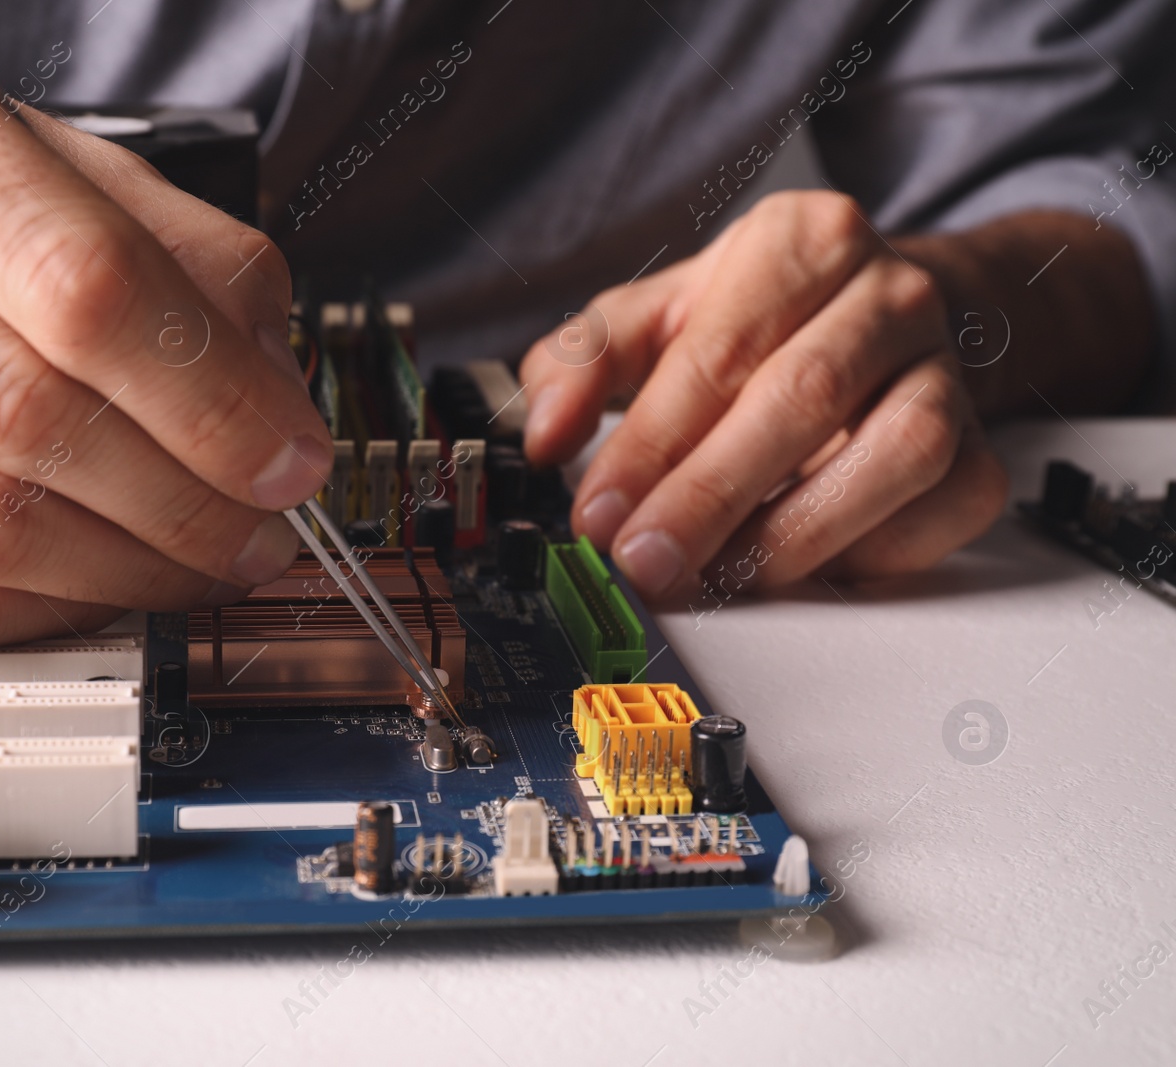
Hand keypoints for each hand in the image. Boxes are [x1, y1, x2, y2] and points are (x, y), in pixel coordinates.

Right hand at [0, 13, 330, 648]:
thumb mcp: (37, 150)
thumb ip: (175, 251)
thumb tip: (275, 398)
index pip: (78, 278)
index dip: (210, 394)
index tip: (290, 457)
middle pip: (25, 413)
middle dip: (183, 500)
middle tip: (261, 529)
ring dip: (122, 571)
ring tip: (198, 565)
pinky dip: (34, 612)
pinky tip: (96, 587)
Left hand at [520, 190, 1007, 600]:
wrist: (876, 321)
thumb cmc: (757, 322)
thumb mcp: (656, 318)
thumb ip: (583, 364)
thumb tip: (543, 432)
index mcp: (805, 239)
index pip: (719, 352)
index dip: (650, 444)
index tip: (598, 514)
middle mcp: (892, 293)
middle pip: (801, 399)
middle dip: (709, 497)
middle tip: (644, 561)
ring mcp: (949, 369)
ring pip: (894, 456)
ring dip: (793, 534)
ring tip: (715, 576)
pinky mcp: (982, 447)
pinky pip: (940, 508)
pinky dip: (869, 552)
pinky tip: (801, 567)